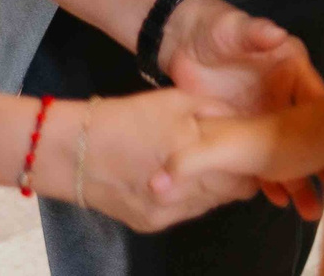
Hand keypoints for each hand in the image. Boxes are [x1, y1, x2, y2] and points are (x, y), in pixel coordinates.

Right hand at [59, 91, 256, 232]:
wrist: (73, 152)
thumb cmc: (127, 118)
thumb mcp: (177, 100)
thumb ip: (217, 111)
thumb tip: (243, 121)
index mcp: (195, 155)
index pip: (244, 173)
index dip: (250, 161)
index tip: (250, 149)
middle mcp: (184, 191)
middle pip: (232, 192)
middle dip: (236, 175)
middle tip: (230, 158)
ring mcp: (168, 211)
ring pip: (211, 204)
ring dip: (214, 188)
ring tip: (204, 166)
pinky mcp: (151, 223)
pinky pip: (186, 212)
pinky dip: (191, 198)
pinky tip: (181, 180)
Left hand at [158, 0, 323, 214]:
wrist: (182, 42)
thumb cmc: (216, 29)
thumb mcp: (235, 28)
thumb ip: (255, 31)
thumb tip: (276, 33)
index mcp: (292, 69)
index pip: (317, 98)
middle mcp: (286, 95)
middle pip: (308, 132)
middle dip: (320, 161)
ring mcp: (265, 115)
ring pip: (286, 151)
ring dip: (298, 178)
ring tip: (308, 207)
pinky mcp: (244, 130)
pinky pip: (259, 158)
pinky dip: (269, 179)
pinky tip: (277, 200)